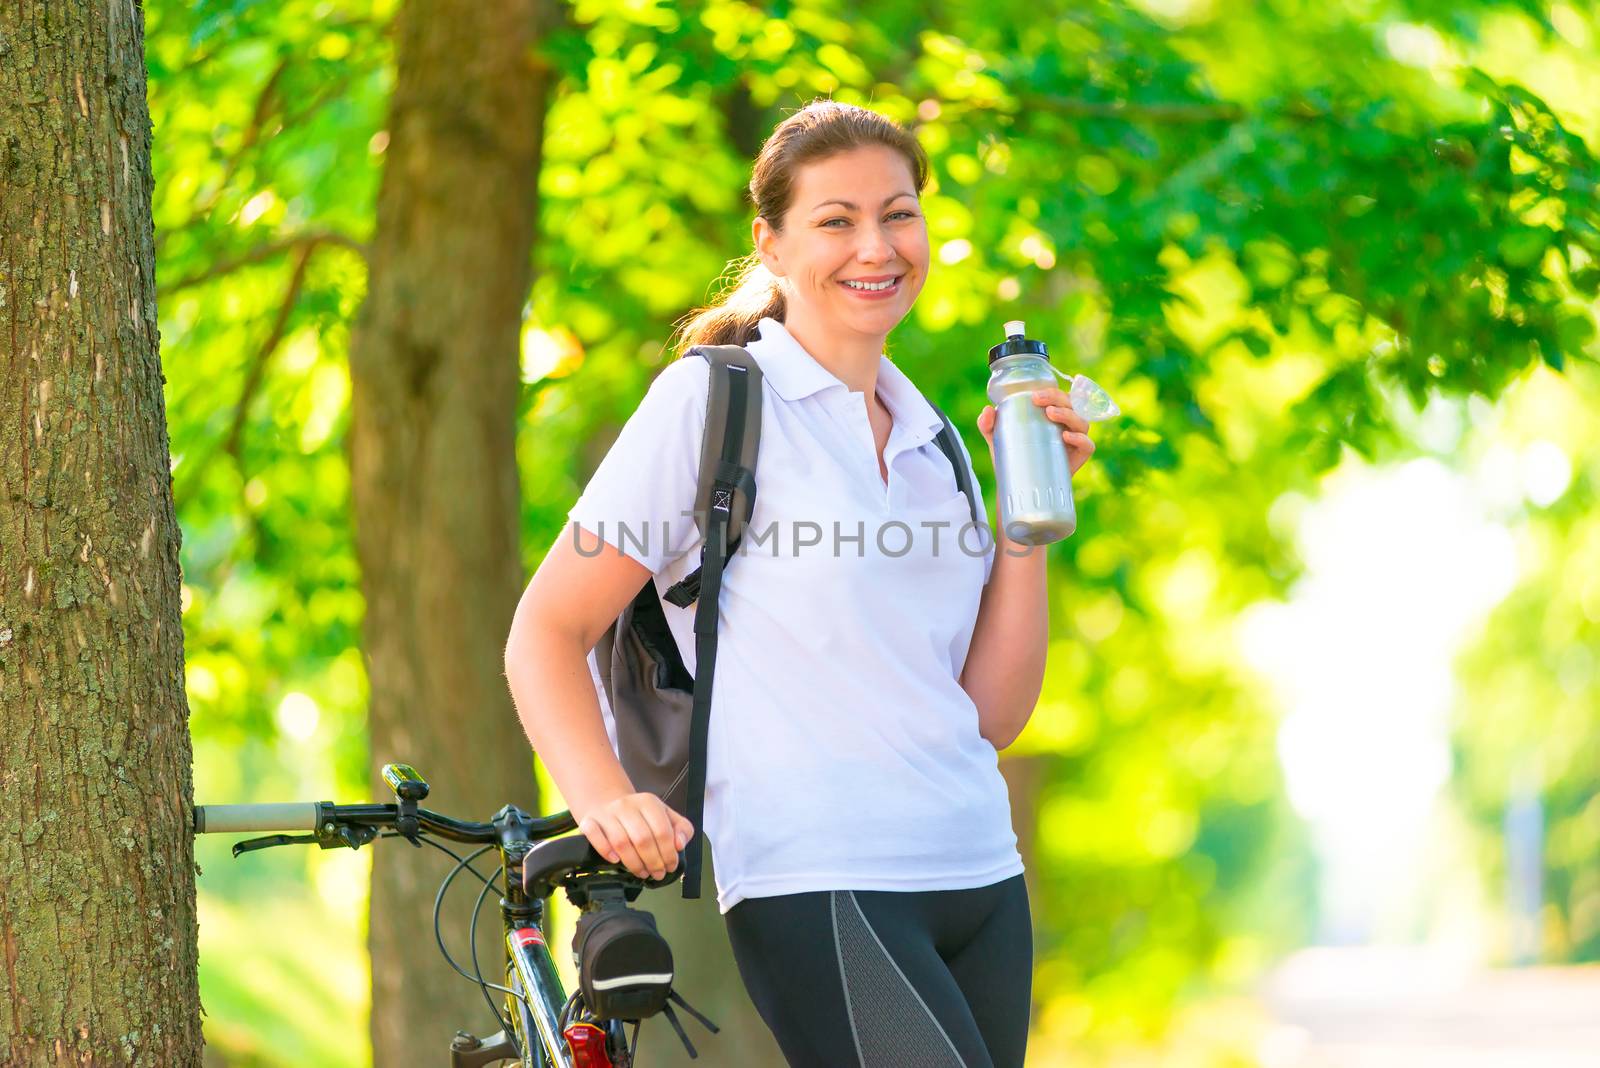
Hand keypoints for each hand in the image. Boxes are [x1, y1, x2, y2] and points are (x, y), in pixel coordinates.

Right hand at [576, 792, 694, 880]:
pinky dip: (605, 850)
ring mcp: (607, 813)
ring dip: (634, 863)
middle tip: (657, 873)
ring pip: (621, 842)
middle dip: (653, 862)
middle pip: (642, 839)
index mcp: (648, 802)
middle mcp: (626, 805)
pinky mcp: (589, 821)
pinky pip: (594, 836)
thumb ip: (682, 828)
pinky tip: (615, 860)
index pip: (662, 831)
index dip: (669, 853)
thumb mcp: (666, 816)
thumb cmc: (641, 816)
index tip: (670, 866)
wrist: (608, 802)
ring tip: (642, 872)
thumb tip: (680, 844)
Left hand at [976, 390, 1095, 476]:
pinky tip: (1067, 437)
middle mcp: (1066, 425)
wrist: (1016, 485)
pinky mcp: (1079, 458)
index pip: (1059, 396)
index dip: (1051, 392)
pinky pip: (1088, 445)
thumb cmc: (1011, 456)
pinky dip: (1081, 439)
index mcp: (1052, 414)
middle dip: (1058, 398)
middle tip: (1039, 402)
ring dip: (1069, 414)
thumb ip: (987, 424)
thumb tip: (987, 410)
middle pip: (1072, 404)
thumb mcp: (996, 438)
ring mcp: (1075, 441)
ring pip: (1082, 422)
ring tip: (1051, 414)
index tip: (1034, 395)